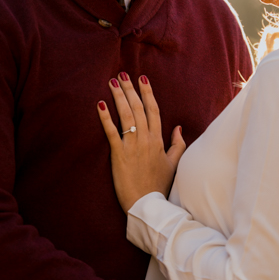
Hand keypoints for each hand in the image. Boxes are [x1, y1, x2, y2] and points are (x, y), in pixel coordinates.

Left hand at [98, 72, 185, 211]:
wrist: (148, 205)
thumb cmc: (159, 186)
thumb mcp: (174, 164)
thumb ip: (177, 145)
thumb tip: (179, 128)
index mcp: (158, 140)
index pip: (153, 110)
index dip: (147, 93)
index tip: (142, 79)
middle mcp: (146, 139)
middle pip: (138, 108)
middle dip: (130, 89)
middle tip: (122, 75)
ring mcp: (132, 146)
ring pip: (125, 115)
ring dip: (118, 97)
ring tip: (112, 82)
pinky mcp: (118, 155)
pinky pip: (111, 132)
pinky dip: (105, 117)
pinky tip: (100, 104)